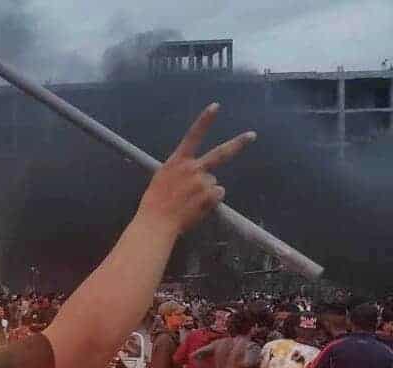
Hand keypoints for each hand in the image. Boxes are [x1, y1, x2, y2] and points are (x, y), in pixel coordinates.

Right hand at [134, 103, 255, 236]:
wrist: (156, 222)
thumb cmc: (154, 203)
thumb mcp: (161, 179)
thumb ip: (179, 172)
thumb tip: (196, 175)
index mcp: (177, 162)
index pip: (193, 136)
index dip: (205, 121)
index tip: (216, 106)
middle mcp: (193, 168)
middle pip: (220, 153)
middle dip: (238, 143)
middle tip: (252, 135)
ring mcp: (203, 182)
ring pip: (213, 184)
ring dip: (205, 192)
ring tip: (189, 203)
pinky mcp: (211, 196)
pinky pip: (217, 196)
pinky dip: (209, 202)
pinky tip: (195, 208)